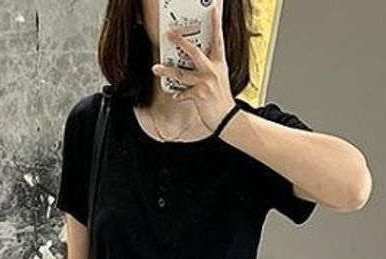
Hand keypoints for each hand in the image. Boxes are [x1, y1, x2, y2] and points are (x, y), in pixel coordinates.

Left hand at [152, 0, 235, 134]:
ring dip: (167, 71)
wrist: (229, 119)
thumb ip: (210, 67)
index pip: (218, 38)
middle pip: (194, 52)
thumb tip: (197, 59)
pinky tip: (175, 95)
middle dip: (181, 41)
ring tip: (156, 68)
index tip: (215, 7)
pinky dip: (179, 94)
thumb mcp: (220, 78)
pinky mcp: (200, 95)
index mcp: (219, 63)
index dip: (216, 22)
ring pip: (182, 73)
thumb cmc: (223, 100)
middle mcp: (213, 70)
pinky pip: (184, 93)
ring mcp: (206, 82)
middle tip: (169, 34)